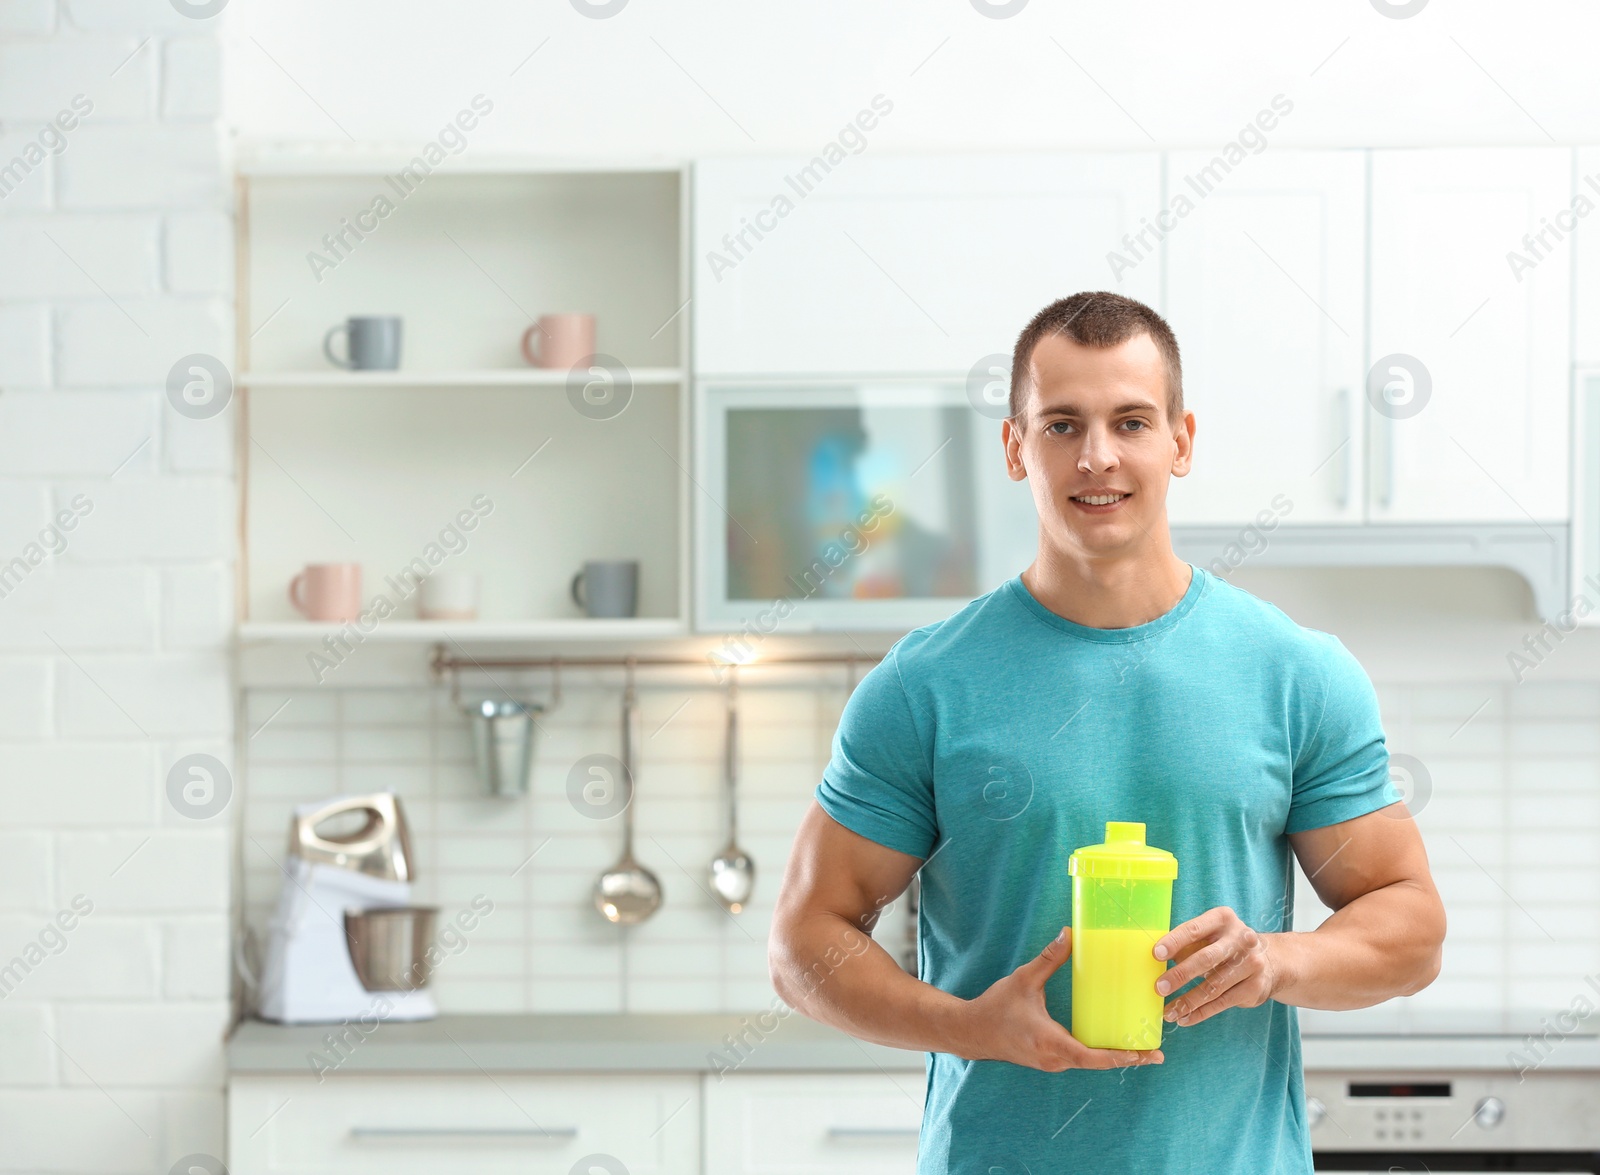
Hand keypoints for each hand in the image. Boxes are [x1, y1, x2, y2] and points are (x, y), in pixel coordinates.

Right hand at [954, 926, 1163, 1070]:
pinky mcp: (1048, 1060)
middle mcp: (1054, 1058)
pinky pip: (1078, 1059)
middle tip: (1155, 1052)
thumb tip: (1069, 934)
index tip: (1146, 1054)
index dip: (1121, 1056)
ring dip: (1112, 1056)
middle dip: (1126, 1057)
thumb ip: (1048, 959)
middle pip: (1098, 1063)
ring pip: (1089, 1063)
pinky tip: (1108, 1042)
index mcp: (1051, 1042)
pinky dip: (1097, 1054)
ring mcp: (1051, 1062)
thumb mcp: (1023, 980)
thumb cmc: (996, 1008)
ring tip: (1139, 1048)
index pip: (1094, 1056)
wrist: (971, 1032)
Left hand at [1154, 907, 1280, 1027]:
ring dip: (1187, 1001)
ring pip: (1213, 986)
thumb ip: (1186, 944)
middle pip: (1206, 959)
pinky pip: (1222, 1003)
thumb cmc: (1225, 945)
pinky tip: (1184, 1018)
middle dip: (1180, 974)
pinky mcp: (1254, 987)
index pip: (1194, 929)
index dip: (1174, 942)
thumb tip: (1159, 959)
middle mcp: (1241, 939)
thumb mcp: (1209, 935)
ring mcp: (1251, 964)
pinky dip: (1200, 1012)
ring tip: (1169, 1011)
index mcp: (1223, 919)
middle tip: (1159, 987)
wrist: (1269, 960)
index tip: (1156, 954)